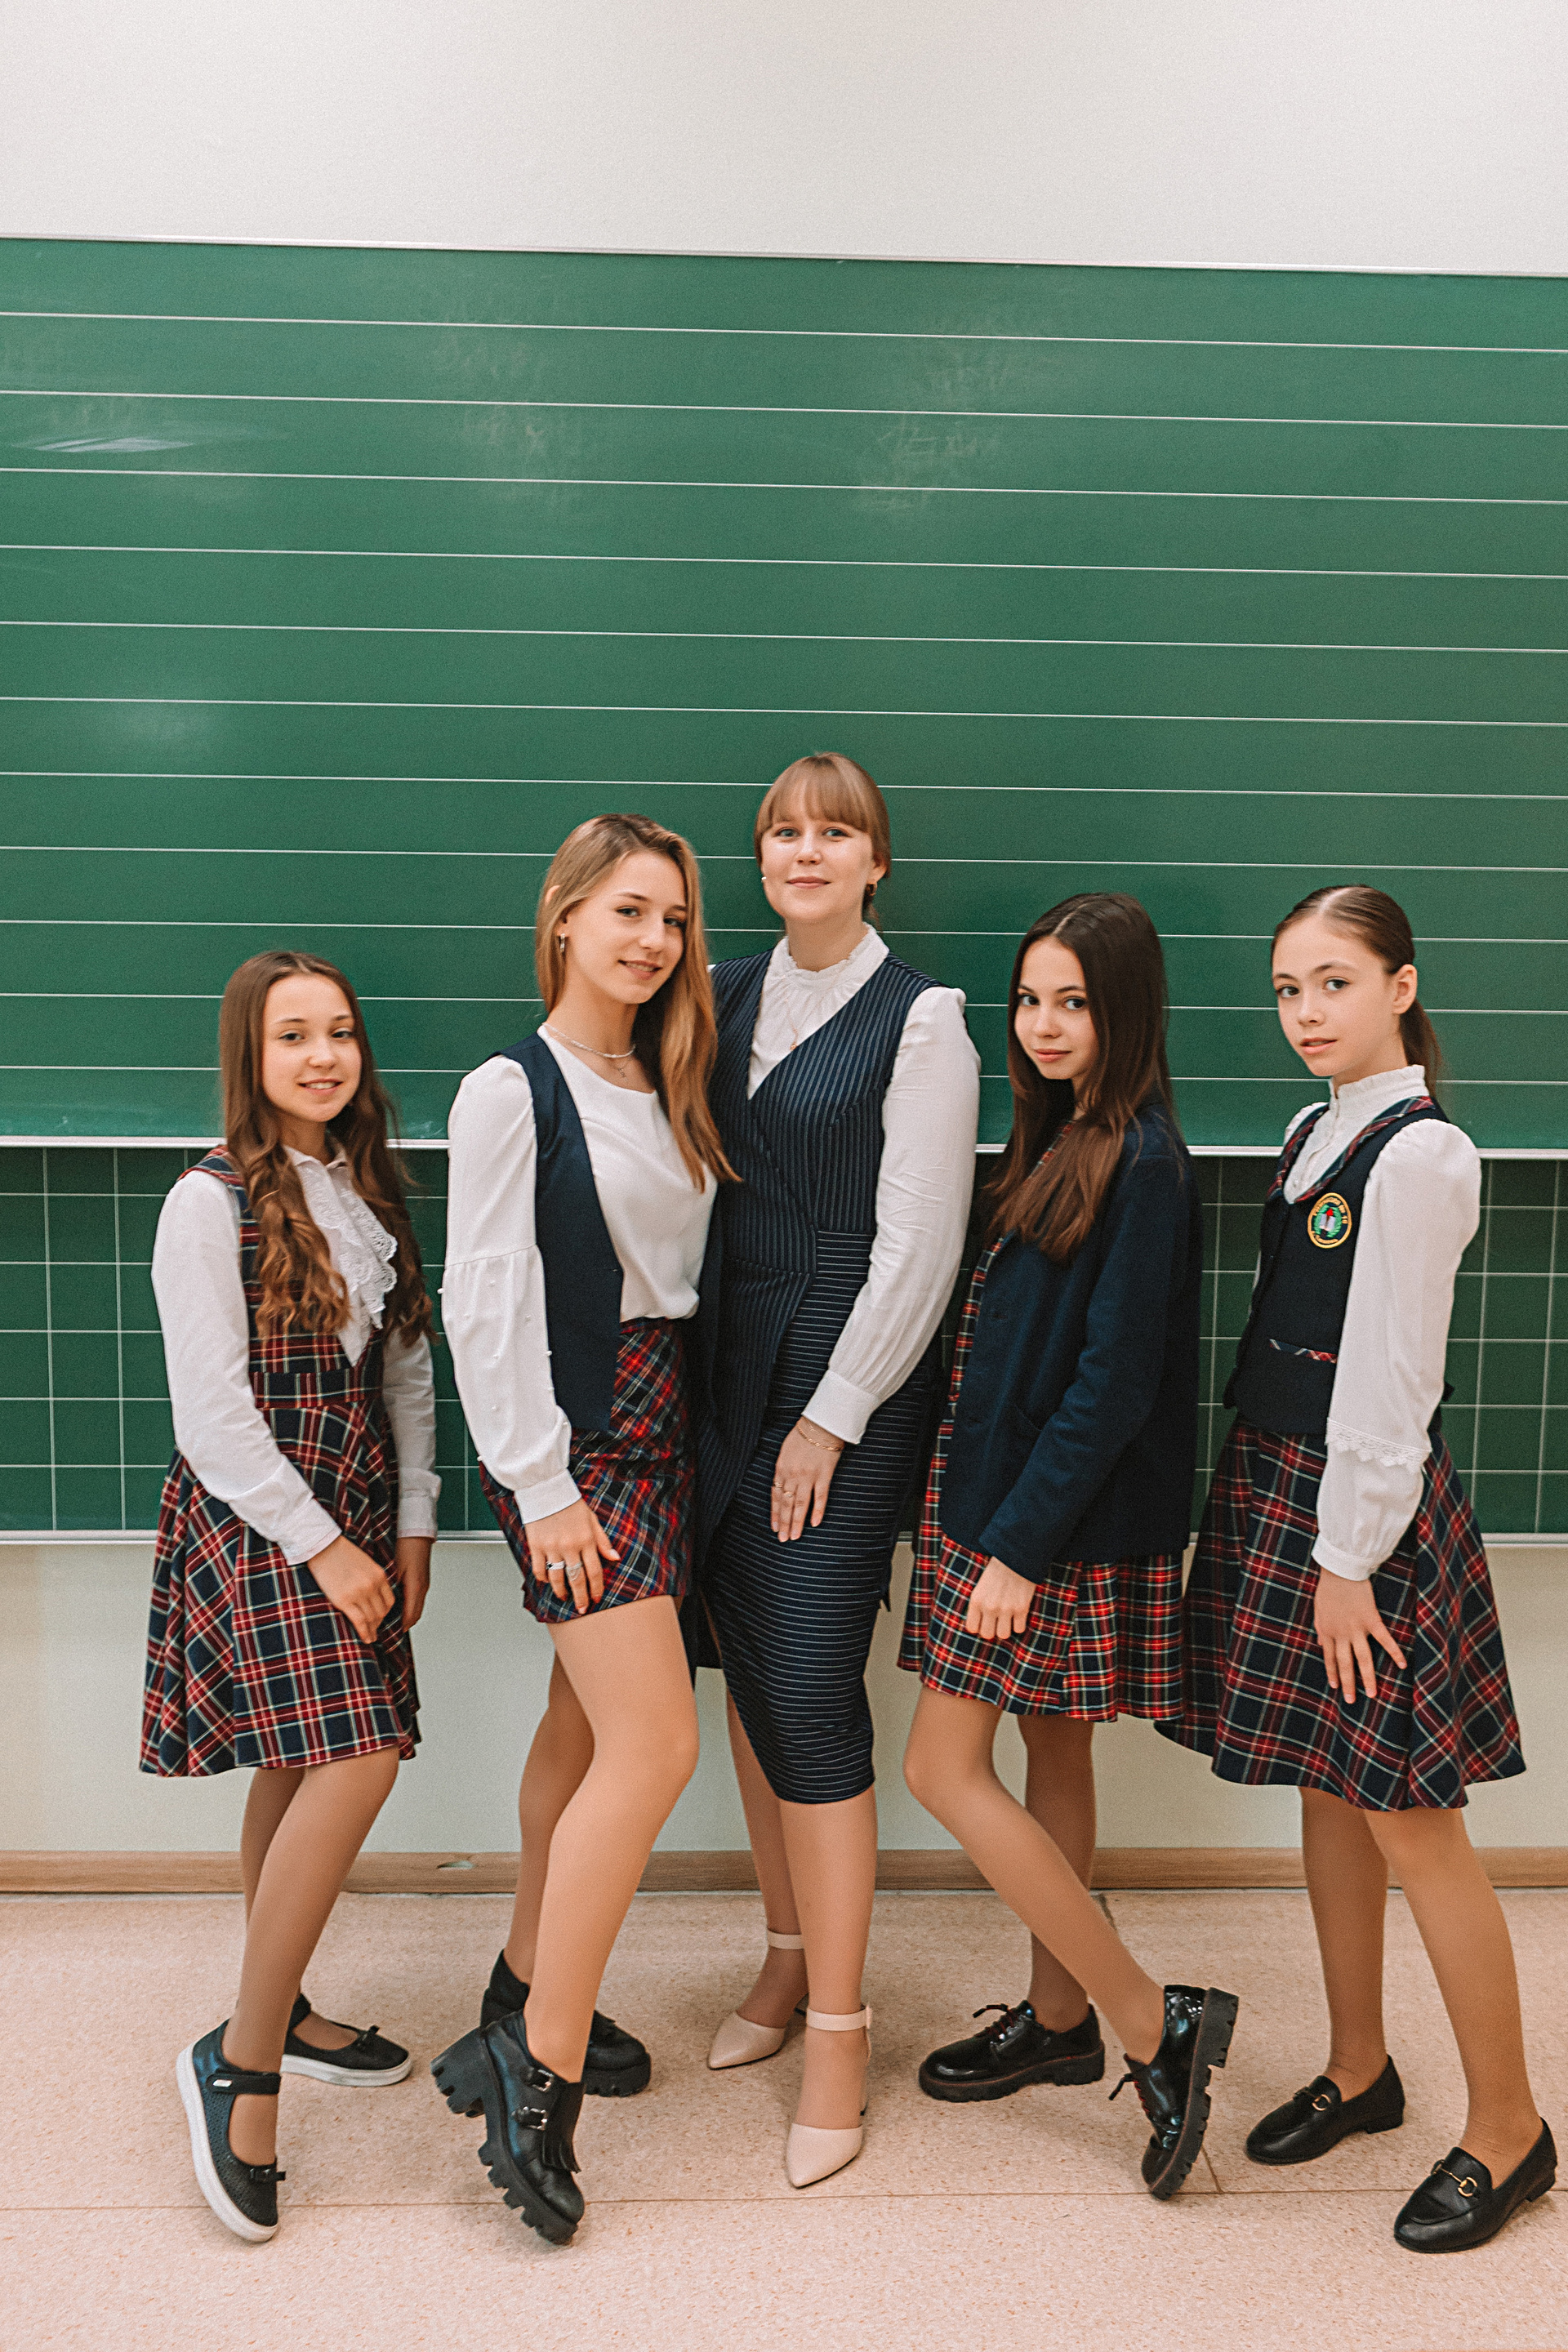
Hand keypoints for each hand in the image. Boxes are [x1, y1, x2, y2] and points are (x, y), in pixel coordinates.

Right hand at [309, 1534, 395, 1644]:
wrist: (323, 1547)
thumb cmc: (340, 1553)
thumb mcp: (365, 1563)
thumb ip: (372, 1578)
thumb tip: (373, 1595)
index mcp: (379, 1575)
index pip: (389, 1601)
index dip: (385, 1612)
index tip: (381, 1617)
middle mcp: (372, 1586)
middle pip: (381, 1612)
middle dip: (378, 1623)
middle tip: (375, 1629)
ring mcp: (359, 1594)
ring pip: (372, 1619)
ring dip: (372, 1630)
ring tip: (371, 1637)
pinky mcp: (344, 1601)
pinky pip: (359, 1621)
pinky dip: (365, 1632)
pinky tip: (366, 1638)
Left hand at [396, 1535, 433, 1628]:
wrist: (416, 1534)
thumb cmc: (406, 1547)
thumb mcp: (394, 1569)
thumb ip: (390, 1587)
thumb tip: (381, 1603)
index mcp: (415, 1587)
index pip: (409, 1615)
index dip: (400, 1627)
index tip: (390, 1633)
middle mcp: (422, 1588)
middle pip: (415, 1615)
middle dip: (404, 1625)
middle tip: (391, 1632)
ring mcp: (423, 1585)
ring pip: (417, 1608)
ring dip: (407, 1617)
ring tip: (394, 1622)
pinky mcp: (422, 1580)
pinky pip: (416, 1600)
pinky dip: (409, 1607)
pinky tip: (399, 1606)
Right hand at [523, 1497, 620, 1614]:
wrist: (545, 1489)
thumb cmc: (569, 1502)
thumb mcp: (592, 1519)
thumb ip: (603, 1541)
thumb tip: (615, 1558)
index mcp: (586, 1539)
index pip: (594, 1571)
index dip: (596, 1588)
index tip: (596, 1598)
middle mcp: (569, 1545)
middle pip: (577, 1579)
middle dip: (581, 1597)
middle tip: (581, 1608)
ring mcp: (551, 1547)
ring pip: (557, 1578)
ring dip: (561, 1592)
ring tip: (564, 1597)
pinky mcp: (535, 1546)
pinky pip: (540, 1569)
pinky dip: (543, 1579)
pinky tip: (548, 1582)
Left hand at [770, 1417, 844, 1542]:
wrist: (821, 1424)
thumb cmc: (803, 1434)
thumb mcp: (785, 1451)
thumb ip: (783, 1469)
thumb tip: (781, 1484)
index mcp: (781, 1469)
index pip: (775, 1496)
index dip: (775, 1513)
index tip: (775, 1527)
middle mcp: (792, 1475)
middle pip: (786, 1504)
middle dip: (784, 1523)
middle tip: (783, 1539)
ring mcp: (808, 1476)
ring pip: (801, 1504)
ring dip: (797, 1522)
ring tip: (795, 1536)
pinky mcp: (823, 1475)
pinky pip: (820, 1497)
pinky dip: (817, 1510)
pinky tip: (814, 1523)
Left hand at [965, 1556, 1035, 1640]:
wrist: (1016, 1557)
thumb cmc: (997, 1571)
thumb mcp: (980, 1586)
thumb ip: (978, 1605)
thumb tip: (978, 1626)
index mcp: (976, 1600)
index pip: (972, 1628)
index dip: (979, 1627)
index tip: (984, 1622)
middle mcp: (989, 1607)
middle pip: (988, 1634)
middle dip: (992, 1629)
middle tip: (997, 1621)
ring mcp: (1006, 1609)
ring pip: (1003, 1635)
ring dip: (1006, 1628)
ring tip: (1008, 1618)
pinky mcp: (1021, 1608)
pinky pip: (1019, 1629)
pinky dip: (1019, 1624)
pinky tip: (1018, 1614)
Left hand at [1314, 1567, 1406, 1702]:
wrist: (1340, 1571)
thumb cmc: (1328, 1589)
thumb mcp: (1319, 1610)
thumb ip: (1320, 1628)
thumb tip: (1319, 1643)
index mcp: (1327, 1632)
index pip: (1330, 1658)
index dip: (1333, 1673)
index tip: (1336, 1687)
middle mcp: (1341, 1634)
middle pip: (1345, 1664)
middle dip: (1349, 1684)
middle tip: (1352, 1701)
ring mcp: (1357, 1629)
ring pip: (1364, 1659)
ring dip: (1368, 1678)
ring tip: (1372, 1694)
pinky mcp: (1372, 1620)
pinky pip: (1384, 1640)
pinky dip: (1394, 1652)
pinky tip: (1402, 1665)